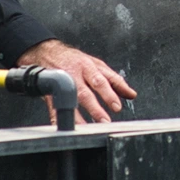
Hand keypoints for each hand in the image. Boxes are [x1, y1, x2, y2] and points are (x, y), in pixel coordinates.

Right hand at [16, 38, 134, 124]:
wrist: (47, 52)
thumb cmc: (76, 60)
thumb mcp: (97, 66)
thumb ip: (114, 81)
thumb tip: (131, 94)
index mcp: (90, 67)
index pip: (103, 80)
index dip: (110, 94)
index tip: (117, 107)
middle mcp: (77, 74)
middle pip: (86, 91)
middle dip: (95, 107)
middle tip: (104, 120)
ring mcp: (63, 82)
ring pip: (70, 99)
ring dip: (79, 116)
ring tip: (87, 128)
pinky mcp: (51, 91)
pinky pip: (54, 105)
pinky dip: (58, 116)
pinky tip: (64, 125)